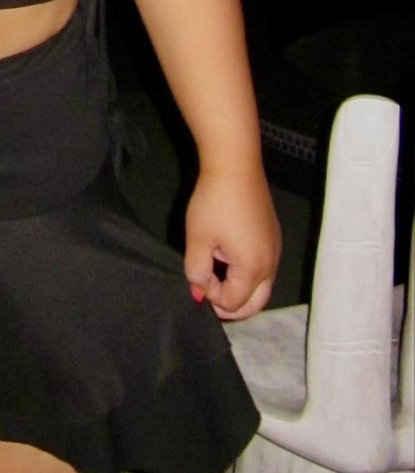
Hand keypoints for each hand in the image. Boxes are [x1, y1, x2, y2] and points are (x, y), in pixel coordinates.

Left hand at [183, 165, 280, 320]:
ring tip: (216, 276)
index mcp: (253, 269)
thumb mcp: (198, 239)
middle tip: (209, 294)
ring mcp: (276, 250)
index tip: (197, 274)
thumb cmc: (214, 203)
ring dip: (240, 290)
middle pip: (255, 304)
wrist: (236, 166)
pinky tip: (229, 257)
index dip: (211, 295)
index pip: (233, 302)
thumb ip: (196, 272)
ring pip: (261, 287)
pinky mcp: (274, 237)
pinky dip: (248, 274)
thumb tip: (199, 292)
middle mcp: (271, 264)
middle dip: (231, 306)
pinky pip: (264, 269)